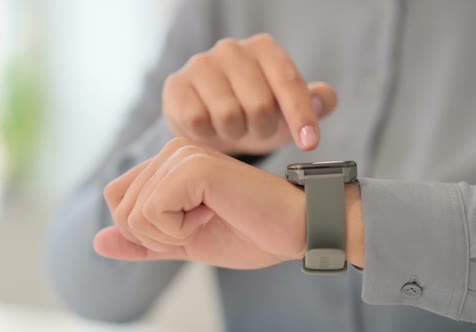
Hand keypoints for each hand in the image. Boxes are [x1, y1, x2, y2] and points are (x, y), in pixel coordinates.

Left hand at [96, 137, 306, 268]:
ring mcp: (182, 155)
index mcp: (170, 164)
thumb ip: (144, 242)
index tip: (193, 223)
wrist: (294, 227)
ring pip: (133, 214)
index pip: (117, 201)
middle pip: (120, 209)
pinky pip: (153, 213)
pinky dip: (180, 229)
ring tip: (212, 215)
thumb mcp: (185, 242)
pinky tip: (214, 212)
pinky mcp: (193, 166)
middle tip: (204, 221)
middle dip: (159, 235)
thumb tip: (96, 242)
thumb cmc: (250, 231)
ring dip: (171, 233)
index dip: (148, 230)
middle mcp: (173, 150)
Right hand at [163, 33, 337, 154]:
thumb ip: (316, 102)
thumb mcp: (289, 109)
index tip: (310, 143)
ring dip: (236, 134)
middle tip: (257, 130)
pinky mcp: (176, 85)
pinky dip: (208, 135)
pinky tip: (210, 129)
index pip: (289, 82)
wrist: (210, 120)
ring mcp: (201, 64)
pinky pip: (198, 122)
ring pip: (228, 115)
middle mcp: (232, 49)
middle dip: (263, 129)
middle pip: (259, 105)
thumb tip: (325, 99)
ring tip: (234, 128)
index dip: (302, 115)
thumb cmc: (255, 112)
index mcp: (265, 49)